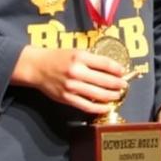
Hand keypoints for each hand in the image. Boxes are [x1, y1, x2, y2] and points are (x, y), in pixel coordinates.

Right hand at [12, 46, 127, 115]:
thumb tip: (110, 67)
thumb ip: (91, 59)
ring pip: (98, 94)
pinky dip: (99, 108)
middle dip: (118, 84)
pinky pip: (87, 106)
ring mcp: (72, 86)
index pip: (105, 63)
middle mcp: (77, 71)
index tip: (123, 72)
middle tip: (124, 85)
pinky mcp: (67, 98)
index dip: (117, 69)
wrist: (36, 67)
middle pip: (105, 80)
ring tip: (117, 95)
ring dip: (111, 96)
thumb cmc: (57, 58)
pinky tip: (107, 106)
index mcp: (80, 56)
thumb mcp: (75, 52)